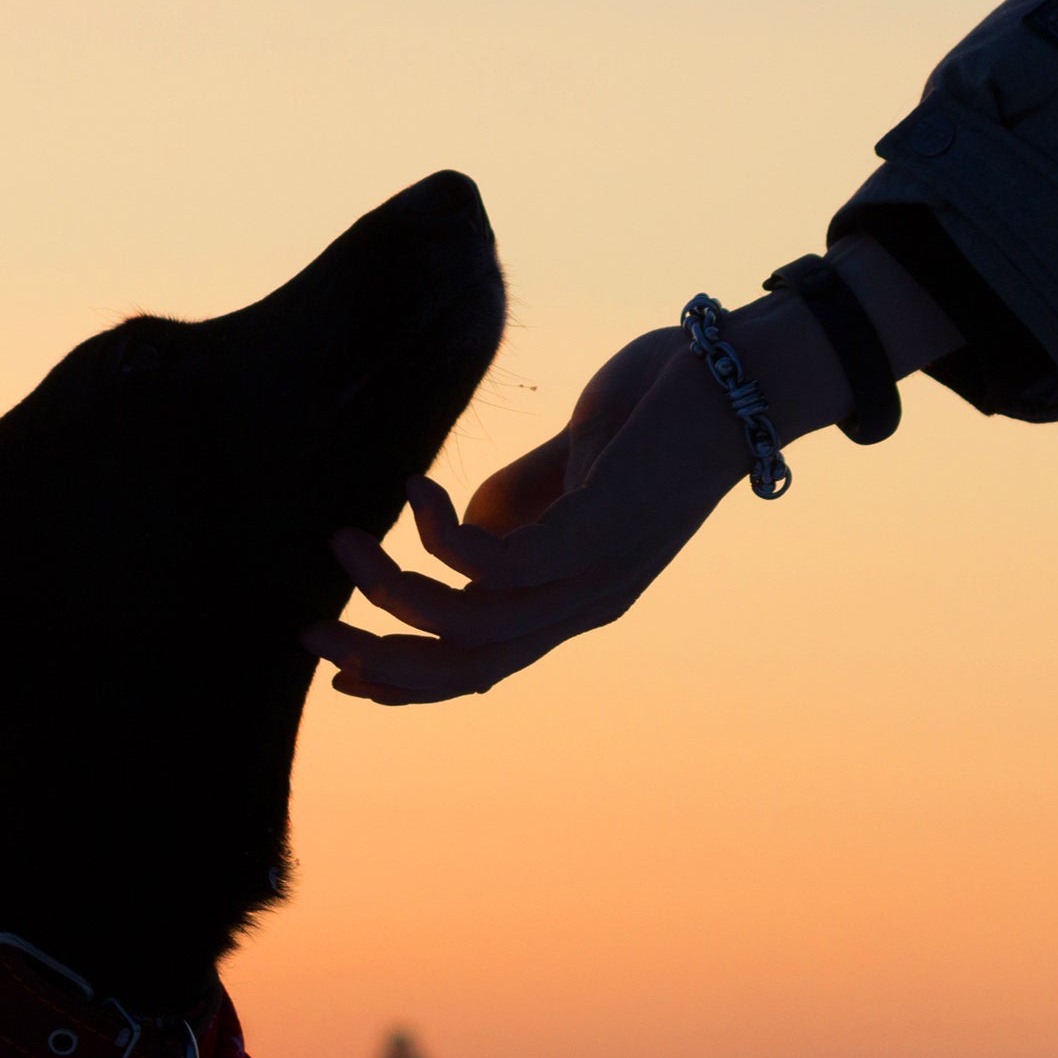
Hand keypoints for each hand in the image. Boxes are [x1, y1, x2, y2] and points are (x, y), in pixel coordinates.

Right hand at [301, 295, 847, 703]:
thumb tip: (449, 530)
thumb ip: (511, 502)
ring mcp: (599, 572)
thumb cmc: (662, 406)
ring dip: (391, 591)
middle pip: (466, 670)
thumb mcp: (569, 462)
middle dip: (380, 661)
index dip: (406, 684)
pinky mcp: (603, 529)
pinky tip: (416, 488)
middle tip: (309, 629)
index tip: (338, 676)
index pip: (482, 670)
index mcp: (577, 598)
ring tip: (342, 537)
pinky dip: (439, 535)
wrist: (748, 373)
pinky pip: (497, 562)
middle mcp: (588, 604)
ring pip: (471, 627)